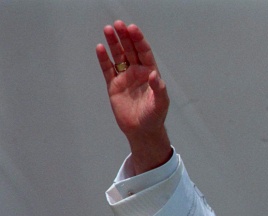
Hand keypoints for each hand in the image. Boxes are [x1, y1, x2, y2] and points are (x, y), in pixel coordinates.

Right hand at [96, 20, 171, 173]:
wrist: (142, 131)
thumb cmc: (154, 117)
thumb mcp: (160, 103)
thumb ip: (159, 88)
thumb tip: (155, 75)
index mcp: (150, 73)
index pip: (144, 53)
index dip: (139, 40)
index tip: (133, 29)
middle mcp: (137, 73)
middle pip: (130, 50)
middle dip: (125, 37)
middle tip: (118, 24)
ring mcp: (125, 78)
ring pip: (118, 56)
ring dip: (113, 44)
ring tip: (108, 29)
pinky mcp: (114, 86)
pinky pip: (108, 70)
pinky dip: (104, 59)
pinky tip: (100, 48)